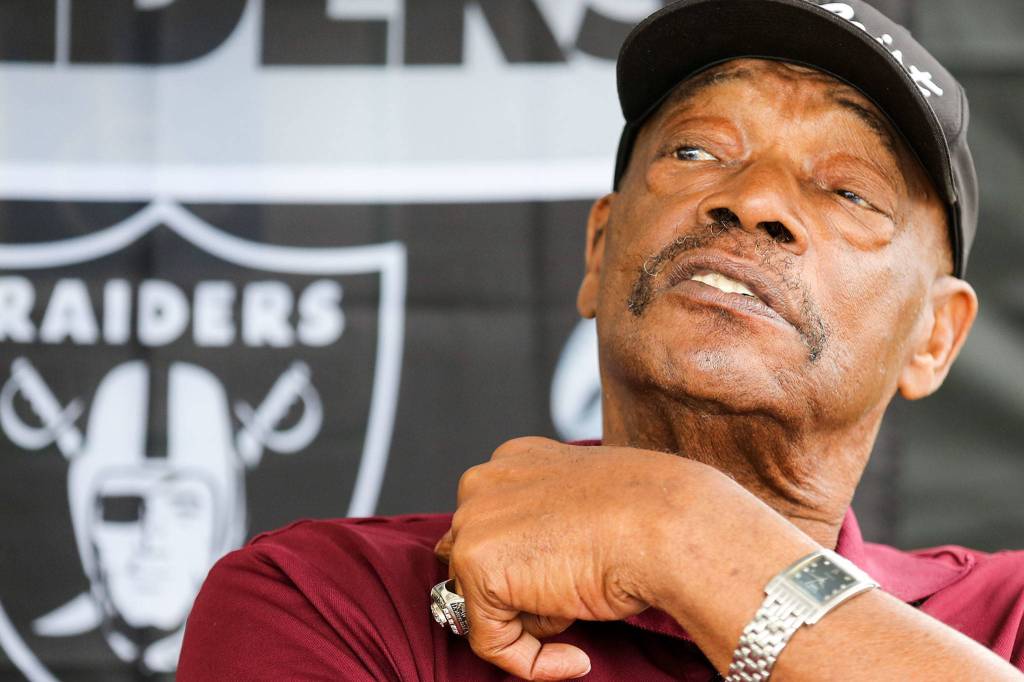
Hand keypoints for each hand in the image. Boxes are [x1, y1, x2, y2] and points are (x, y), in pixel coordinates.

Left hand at [434, 436, 724, 679]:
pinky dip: (530, 662)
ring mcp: (473, 523)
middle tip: (576, 594)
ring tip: (580, 604)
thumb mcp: (587, 506)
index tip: (566, 584)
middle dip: (523, 590)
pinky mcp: (477, 569)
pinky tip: (575, 658)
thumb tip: (535, 567)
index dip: (525, 566)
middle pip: (480, 563)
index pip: (494, 527)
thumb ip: (550, 523)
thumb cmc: (647, 514)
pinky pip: (491, 641)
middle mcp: (483, 483)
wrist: (666, 526)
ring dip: (531, 618)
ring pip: (484, 600)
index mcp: (512, 460)